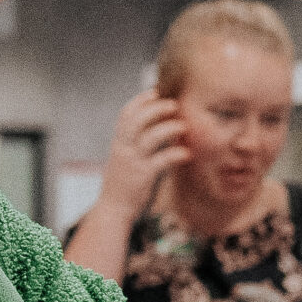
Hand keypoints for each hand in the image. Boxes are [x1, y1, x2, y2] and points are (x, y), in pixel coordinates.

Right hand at [98, 89, 192, 217]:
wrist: (114, 211)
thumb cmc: (125, 185)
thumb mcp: (127, 160)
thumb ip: (141, 145)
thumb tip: (162, 130)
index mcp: (119, 143)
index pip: (126, 114)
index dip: (140, 100)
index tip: (156, 91)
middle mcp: (124, 149)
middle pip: (137, 119)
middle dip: (156, 108)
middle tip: (174, 104)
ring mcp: (133, 162)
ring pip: (150, 137)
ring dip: (169, 128)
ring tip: (183, 126)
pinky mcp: (144, 177)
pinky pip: (161, 161)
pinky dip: (176, 154)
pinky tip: (187, 154)